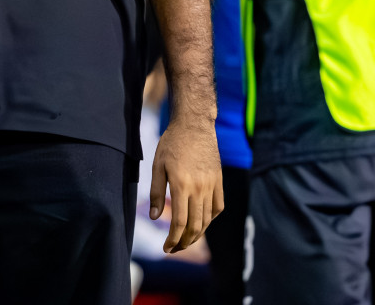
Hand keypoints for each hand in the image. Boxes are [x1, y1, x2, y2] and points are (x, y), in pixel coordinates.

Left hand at [150, 120, 222, 252]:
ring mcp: (211, 185)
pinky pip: (218, 207)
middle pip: (195, 226)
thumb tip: (155, 218)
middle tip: (174, 249)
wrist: (195, 125)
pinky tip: (201, 222)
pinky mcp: (219, 181)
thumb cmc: (172, 143)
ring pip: (207, 219)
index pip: (180, 223)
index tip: (166, 248)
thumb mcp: (157, 165)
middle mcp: (199, 188)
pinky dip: (210, 219)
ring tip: (186, 240)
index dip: (173, 239)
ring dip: (197, 234)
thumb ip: (157, 192)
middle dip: (184, 242)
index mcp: (182, 185)